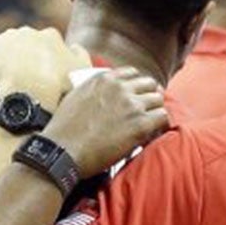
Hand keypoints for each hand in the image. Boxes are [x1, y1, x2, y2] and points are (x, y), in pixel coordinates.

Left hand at [0, 26, 89, 107]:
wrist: (33, 94)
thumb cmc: (61, 86)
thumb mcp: (83, 70)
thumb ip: (80, 54)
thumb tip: (74, 46)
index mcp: (51, 35)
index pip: (46, 42)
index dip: (44, 57)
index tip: (42, 72)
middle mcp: (29, 30)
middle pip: (25, 41)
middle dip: (24, 54)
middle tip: (24, 76)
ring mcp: (8, 36)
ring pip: (6, 44)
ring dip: (6, 56)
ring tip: (9, 77)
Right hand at [43, 67, 167, 175]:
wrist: (63, 151)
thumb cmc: (64, 129)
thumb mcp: (76, 96)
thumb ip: (94, 88)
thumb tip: (103, 92)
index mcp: (104, 79)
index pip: (133, 73)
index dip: (137, 86)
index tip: (137, 96)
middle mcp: (120, 88)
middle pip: (150, 85)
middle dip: (150, 96)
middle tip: (148, 110)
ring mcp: (132, 105)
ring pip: (159, 100)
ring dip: (155, 111)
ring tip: (150, 124)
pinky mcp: (140, 124)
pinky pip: (162, 117)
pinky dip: (160, 125)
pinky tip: (153, 132)